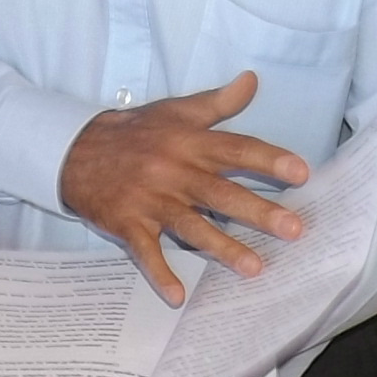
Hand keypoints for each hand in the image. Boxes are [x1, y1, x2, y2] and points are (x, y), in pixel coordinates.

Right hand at [58, 74, 306, 305]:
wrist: (75, 151)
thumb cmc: (134, 132)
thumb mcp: (175, 111)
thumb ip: (217, 102)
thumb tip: (252, 80)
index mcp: (188, 143)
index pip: (234, 150)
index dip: (268, 160)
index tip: (301, 172)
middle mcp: (173, 172)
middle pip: (221, 193)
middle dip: (258, 211)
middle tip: (293, 229)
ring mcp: (151, 201)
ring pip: (191, 226)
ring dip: (223, 248)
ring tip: (255, 268)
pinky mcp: (129, 224)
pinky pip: (146, 252)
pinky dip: (159, 273)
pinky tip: (177, 296)